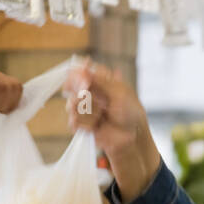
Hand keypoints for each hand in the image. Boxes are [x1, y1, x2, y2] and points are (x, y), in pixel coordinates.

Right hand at [64, 61, 159, 201]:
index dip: (78, 77)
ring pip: (71, 106)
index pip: (80, 72)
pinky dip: (83, 125)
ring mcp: (85, 108)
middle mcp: (90, 92)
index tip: (85, 85)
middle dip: (83, 98)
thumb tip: (83, 67)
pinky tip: (95, 127)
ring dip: (87, 113)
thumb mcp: (119, 92)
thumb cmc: (131, 112)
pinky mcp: (83, 123)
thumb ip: (100, 80)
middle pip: (72, 88)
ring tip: (101, 118)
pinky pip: (72, 122)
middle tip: (99, 105)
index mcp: (99, 81)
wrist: (132, 137)